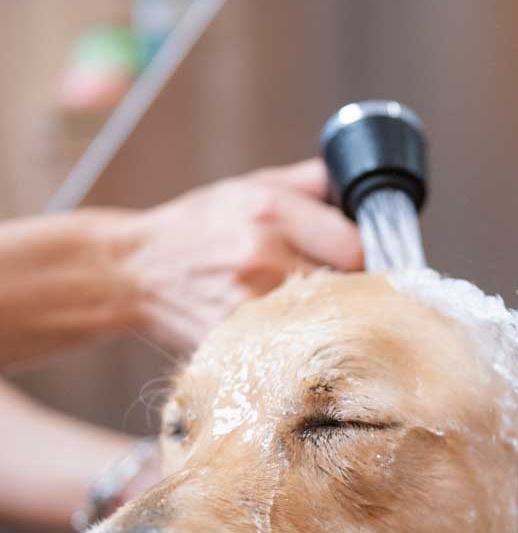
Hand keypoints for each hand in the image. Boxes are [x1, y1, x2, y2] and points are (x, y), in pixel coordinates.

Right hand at [124, 159, 362, 351]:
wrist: (136, 272)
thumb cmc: (198, 229)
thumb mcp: (249, 187)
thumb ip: (309, 184)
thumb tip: (359, 184)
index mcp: (271, 211)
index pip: (356, 246)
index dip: (366, 259)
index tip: (360, 265)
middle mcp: (262, 256)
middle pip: (346, 290)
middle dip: (351, 294)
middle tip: (342, 294)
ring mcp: (249, 304)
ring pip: (322, 324)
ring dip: (327, 323)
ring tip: (314, 314)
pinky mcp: (237, 341)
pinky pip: (290, 348)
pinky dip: (297, 346)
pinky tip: (287, 337)